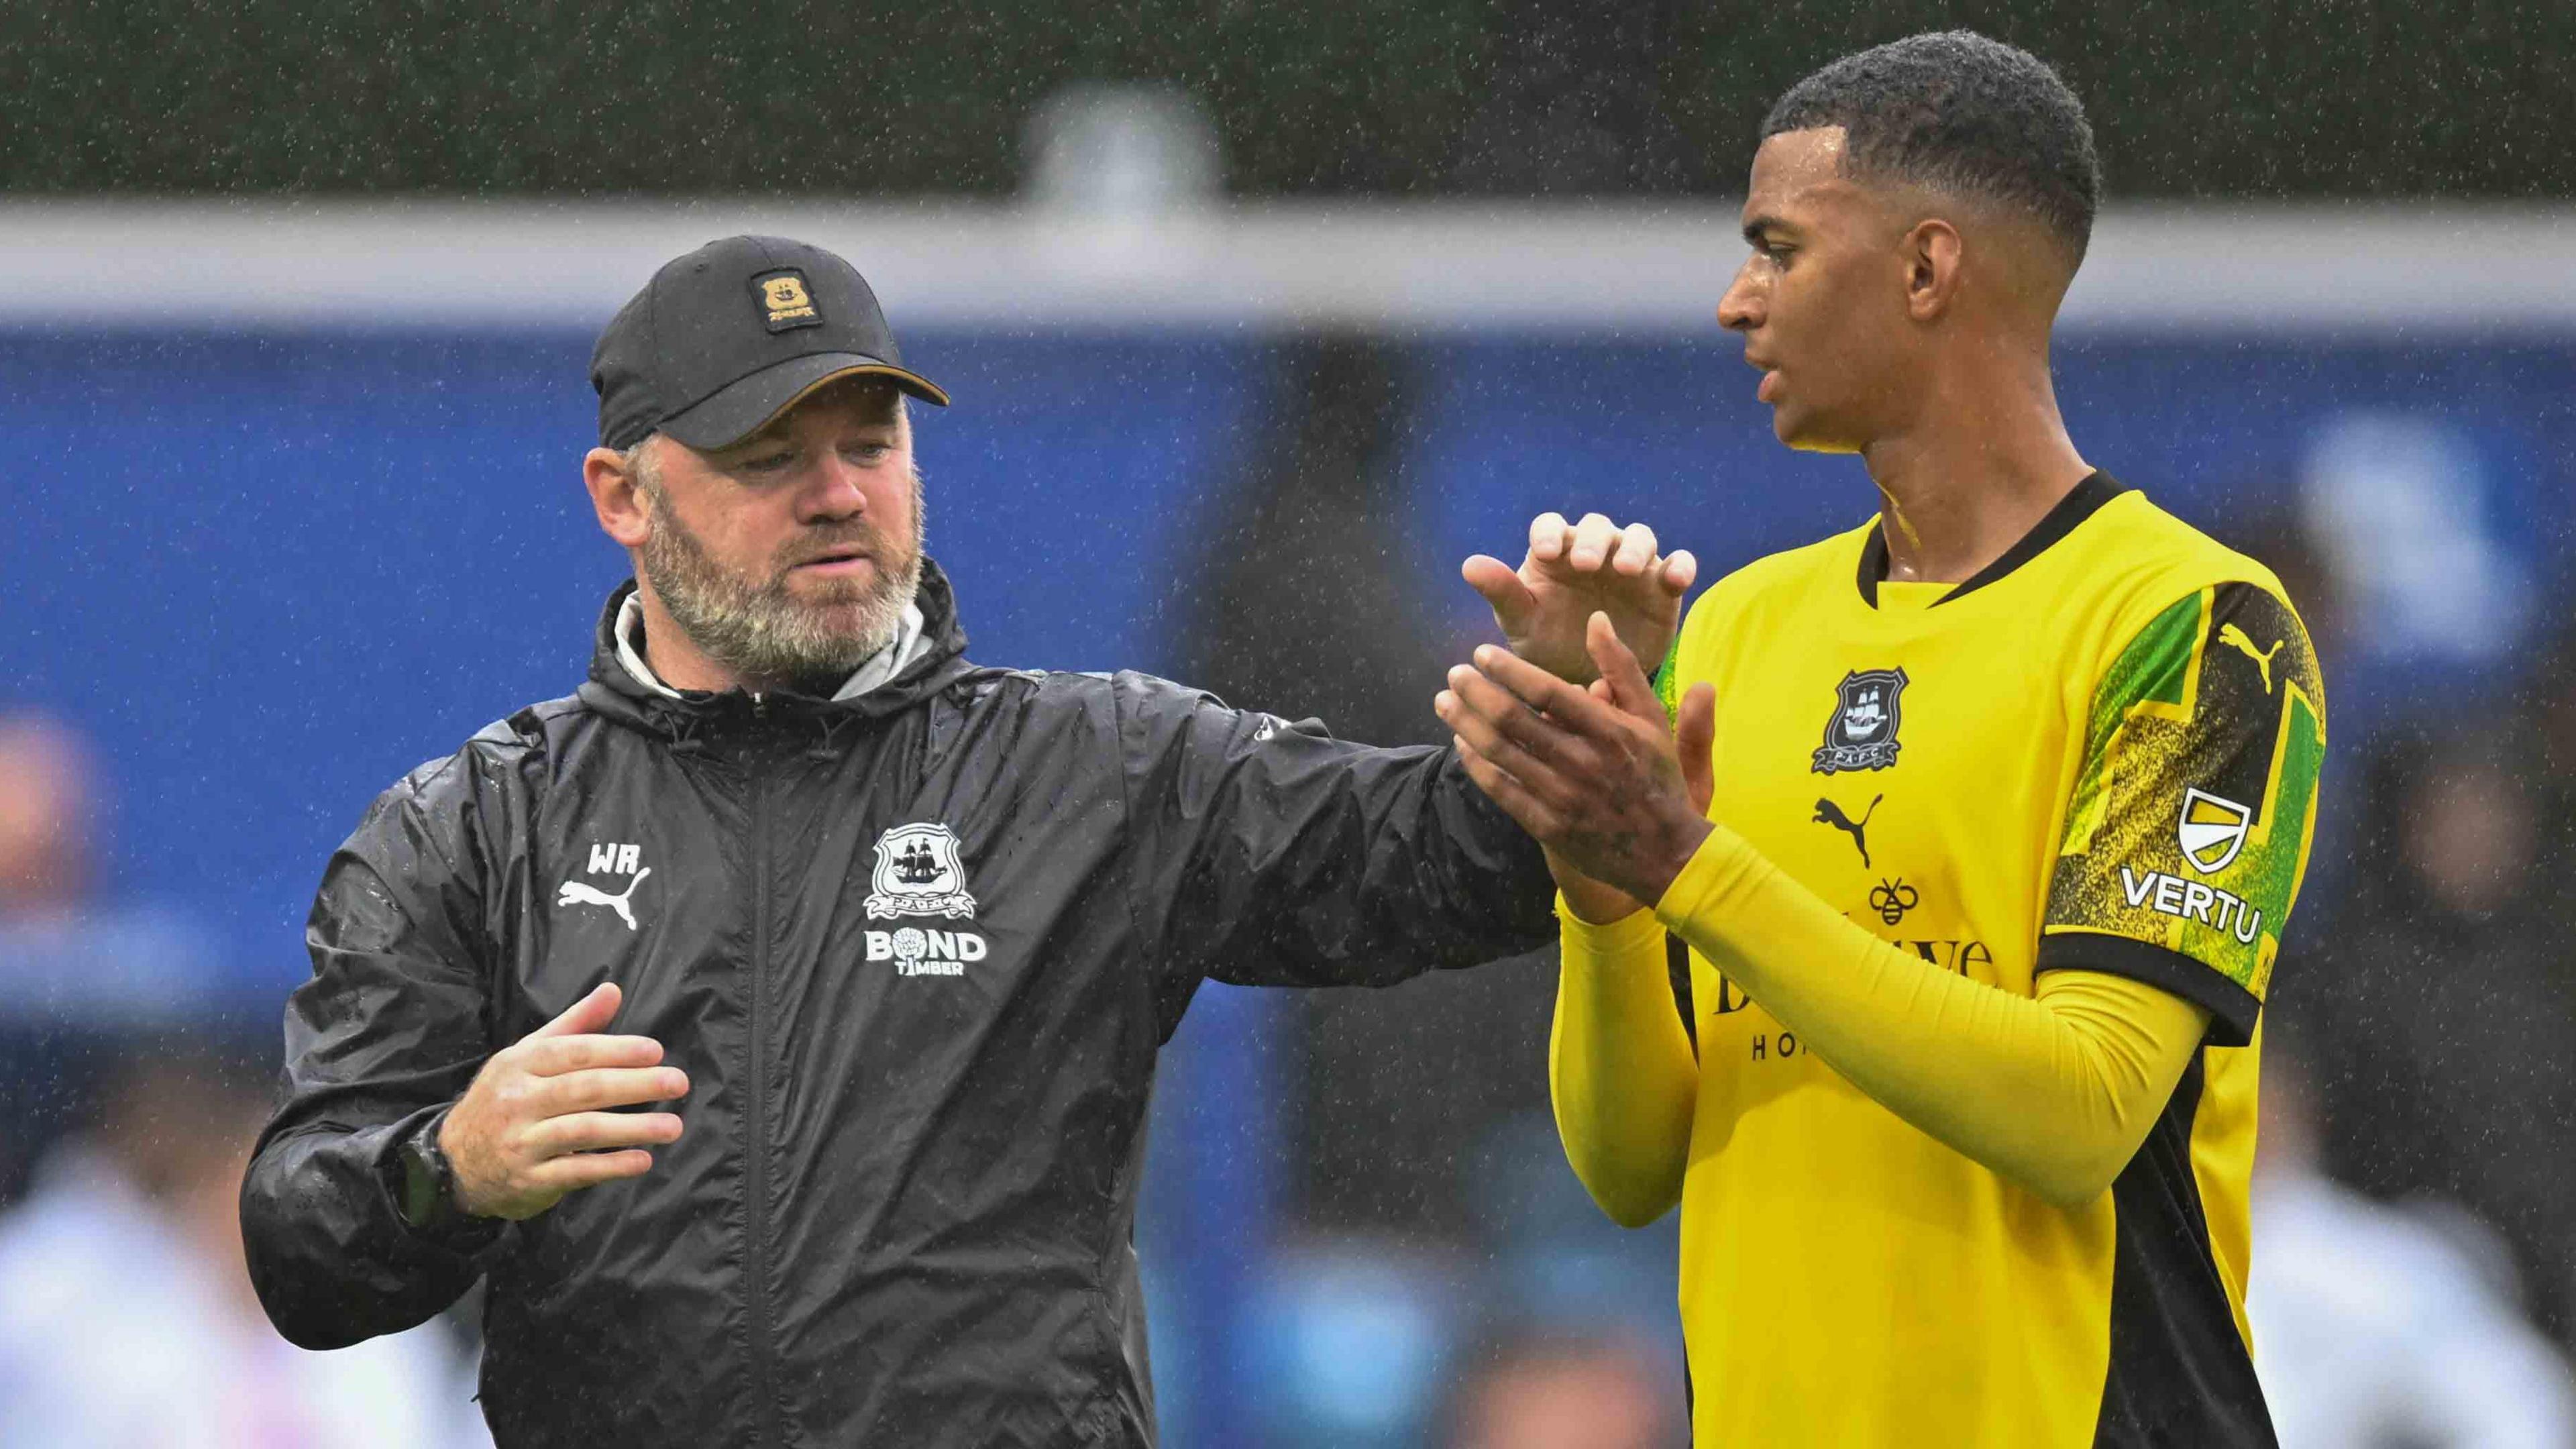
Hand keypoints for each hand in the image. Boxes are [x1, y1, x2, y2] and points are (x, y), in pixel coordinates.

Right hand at [439, 982, 687, 1220]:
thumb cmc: (504, 1099)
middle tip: (678, 1083)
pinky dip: (611, 1166)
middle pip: (583, 1089)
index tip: (656, 1051)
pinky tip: (643, 1160)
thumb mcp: (529, 1055)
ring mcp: (521, 1142)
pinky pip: (576, 1172)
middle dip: (635, 1085)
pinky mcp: (529, 1179)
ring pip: (583, 1131)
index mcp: (520, 1064)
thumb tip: (613, 990)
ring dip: (632, 1129)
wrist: (453, 1161)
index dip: (616, 1050)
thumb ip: (574, 1025)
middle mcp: (517, 1101)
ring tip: (673, 1126)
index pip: (573, 1053)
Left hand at [1436, 612, 1717, 906]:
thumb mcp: (1652, 719)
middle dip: (1475, 691)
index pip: (1546, 691)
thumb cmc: (1657, 778)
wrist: (1664, 854)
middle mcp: (1582, 762)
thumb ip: (1623, 669)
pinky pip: (1500, 790)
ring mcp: (1561, 797)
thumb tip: (1597, 621)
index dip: (1509, 669)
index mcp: (1609, 731)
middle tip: (1454, 672)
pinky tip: (1461, 743)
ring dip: (1465, 723)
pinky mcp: (1546, 826)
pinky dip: (1476, 764)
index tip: (1482, 653)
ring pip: (1500, 753)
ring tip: (1444, 701)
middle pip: (1513, 719)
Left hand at [1464, 513, 1695, 685]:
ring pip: (1640, 538)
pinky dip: (1680, 566)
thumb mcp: (1521, 623)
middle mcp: (1595, 551)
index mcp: (1555, 553)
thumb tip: (1469, 565)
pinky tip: (1676, 579)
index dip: (1549, 534)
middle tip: (1586, 565)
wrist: (1589, 679)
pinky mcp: (1662, 587)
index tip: (1544, 554)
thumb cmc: (1548, 643)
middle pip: (1597, 528)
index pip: (1551, 527)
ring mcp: (1632, 566)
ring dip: (1635, 548)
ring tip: (1627, 570)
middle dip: (1592, 541)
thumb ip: (1502, 592)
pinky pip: (1677, 566)